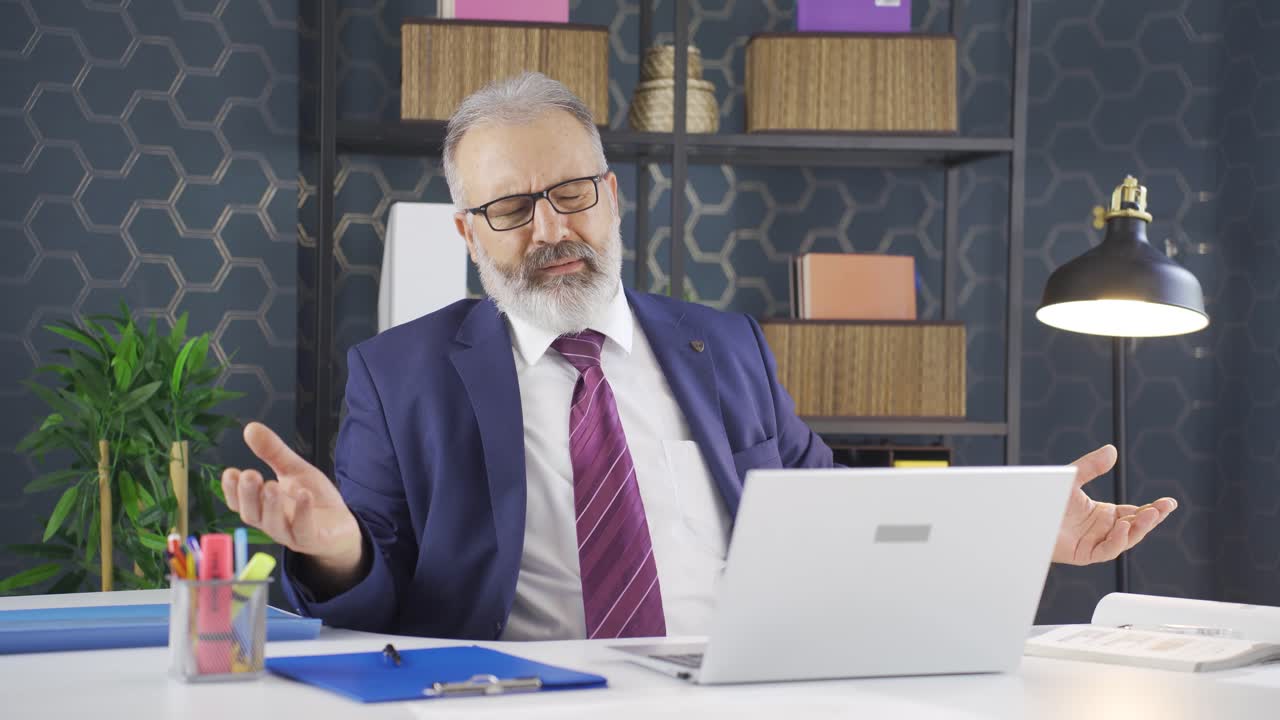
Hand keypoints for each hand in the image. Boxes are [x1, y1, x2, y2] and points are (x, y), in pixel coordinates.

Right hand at [222, 422, 363, 580]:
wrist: (341, 526)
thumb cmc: (312, 498)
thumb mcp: (294, 470)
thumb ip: (273, 452)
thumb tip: (250, 427)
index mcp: (262, 507)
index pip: (239, 502)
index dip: (231, 490)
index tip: (230, 472)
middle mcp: (271, 522)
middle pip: (251, 514)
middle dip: (248, 495)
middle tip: (249, 475)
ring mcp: (291, 533)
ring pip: (273, 525)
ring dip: (271, 505)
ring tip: (271, 485)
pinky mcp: (312, 539)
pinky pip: (303, 530)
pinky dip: (302, 513)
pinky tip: (303, 494)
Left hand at [1052, 444, 1177, 564]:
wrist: (1024, 514)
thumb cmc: (1045, 498)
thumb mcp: (1072, 478)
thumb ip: (1091, 466)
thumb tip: (1111, 450)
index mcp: (1103, 514)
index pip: (1134, 513)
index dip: (1152, 509)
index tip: (1168, 502)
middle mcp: (1101, 530)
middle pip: (1134, 527)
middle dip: (1151, 518)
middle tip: (1164, 507)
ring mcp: (1094, 542)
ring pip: (1124, 540)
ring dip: (1139, 528)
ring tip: (1150, 515)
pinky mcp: (1083, 554)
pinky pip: (1106, 550)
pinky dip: (1117, 541)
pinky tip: (1123, 528)